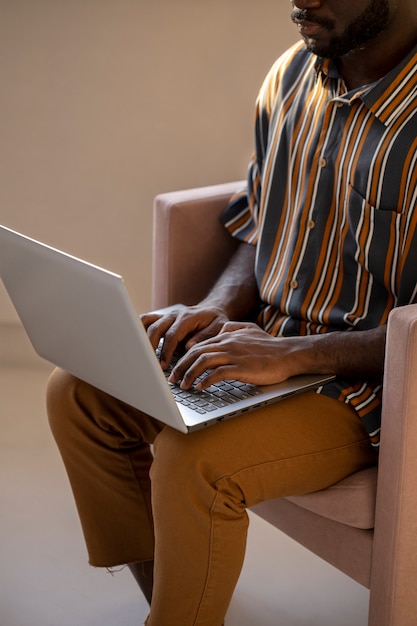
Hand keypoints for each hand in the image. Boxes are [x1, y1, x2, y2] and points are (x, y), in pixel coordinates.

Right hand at [140, 304, 229, 368]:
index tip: (163, 366)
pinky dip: (139, 329)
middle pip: (156, 328)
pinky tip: (138, 344)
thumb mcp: (218, 328)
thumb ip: (204, 337)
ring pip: (147, 322)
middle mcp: (174, 315)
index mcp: (187, 317)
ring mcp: (166, 315)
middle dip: (150, 347)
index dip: (166, 351)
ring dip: (141, 337)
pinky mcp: (162, 318)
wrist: (212, 310)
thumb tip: (188, 346)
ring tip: (140, 354)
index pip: (172, 335)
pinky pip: (146, 320)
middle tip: (149, 364)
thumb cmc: (215, 321)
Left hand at [168, 321, 306, 388]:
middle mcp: (227, 343)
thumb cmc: (270, 346)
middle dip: (181, 367)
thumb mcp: (250, 329)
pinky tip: (200, 387)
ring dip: (190, 375)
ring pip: (203, 362)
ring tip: (184, 386)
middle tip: (172, 380)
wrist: (289, 354)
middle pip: (196, 353)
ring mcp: (234, 355)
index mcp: (227, 336)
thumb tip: (222, 329)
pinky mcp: (241, 367)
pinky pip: (217, 374)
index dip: (184, 358)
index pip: (198, 345)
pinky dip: (205, 381)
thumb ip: (234, 328)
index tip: (176, 368)